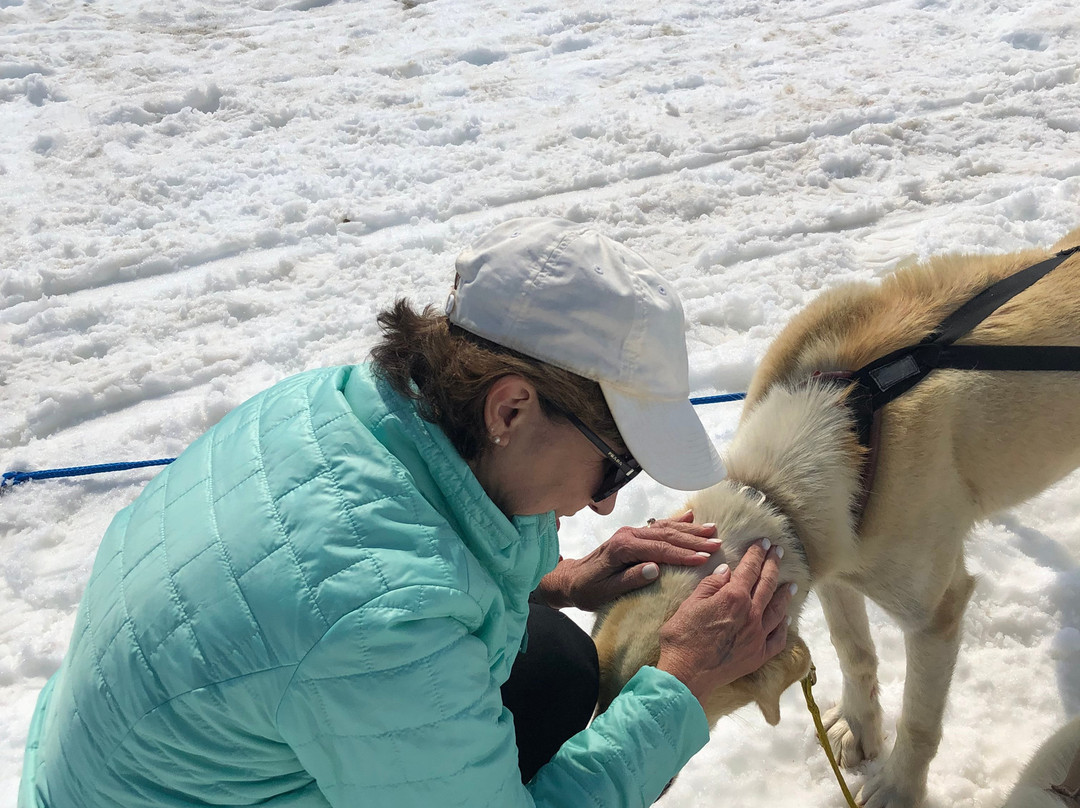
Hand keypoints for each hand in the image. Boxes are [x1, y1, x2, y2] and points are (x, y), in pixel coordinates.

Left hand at [536, 511, 721, 610]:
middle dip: (693, 540)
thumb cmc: (587, 590)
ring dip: (689, 530)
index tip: (705, 558)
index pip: (659, 550)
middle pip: (666, 535)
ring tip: (712, 530)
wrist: (570, 579)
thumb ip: (630, 580)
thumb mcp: (605, 592)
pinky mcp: (632, 535)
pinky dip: (676, 522)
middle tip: (717, 543)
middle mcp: (628, 535)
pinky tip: (690, 517)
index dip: (683, 554)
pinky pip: (658, 526)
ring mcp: (630, 532)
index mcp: (623, 548)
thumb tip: (655, 569)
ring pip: (665, 528)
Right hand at [655, 539, 792, 705]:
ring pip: (777, 609)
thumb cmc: (682, 638)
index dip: (757, 554)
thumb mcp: (690, 604)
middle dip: (774, 565)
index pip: (749, 569)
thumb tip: (725, 571)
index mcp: (733, 598)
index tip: (764, 542)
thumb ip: (710, 585)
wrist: (687, 674)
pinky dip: (783, 626)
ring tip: (791, 584)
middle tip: (779, 552)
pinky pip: (777, 638)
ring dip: (784, 594)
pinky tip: (785, 619)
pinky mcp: (758, 655)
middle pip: (767, 584)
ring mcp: (757, 636)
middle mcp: (751, 614)